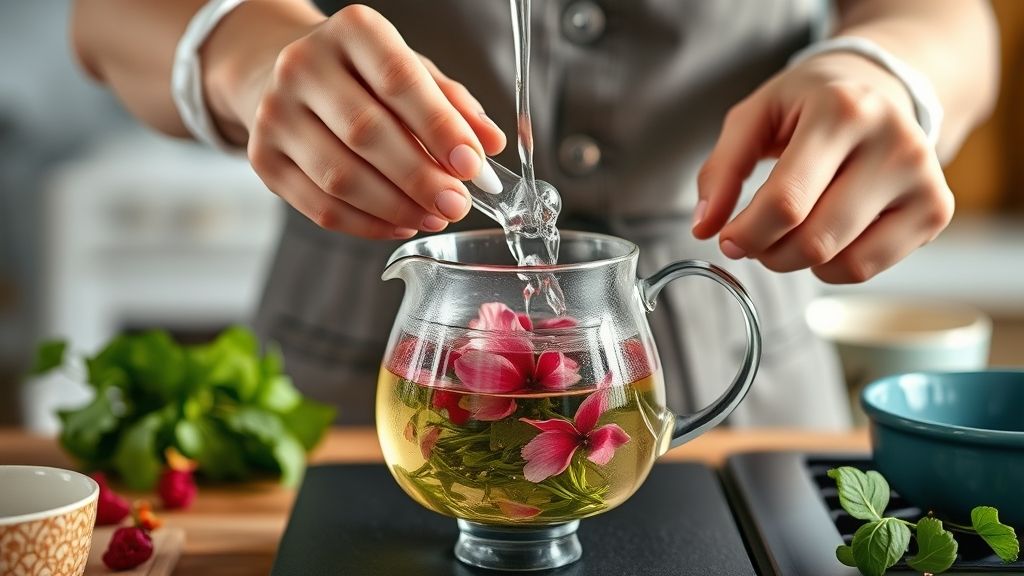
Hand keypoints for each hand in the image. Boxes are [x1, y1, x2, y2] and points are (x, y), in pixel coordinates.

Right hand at [206, 4, 505, 238]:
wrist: (277, 72)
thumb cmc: (360, 74)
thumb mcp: (411, 70)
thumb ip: (452, 105)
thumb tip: (490, 145)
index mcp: (351, 32)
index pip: (398, 80)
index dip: (439, 127)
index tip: (472, 165)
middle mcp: (303, 66)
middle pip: (366, 133)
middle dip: (420, 177)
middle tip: (457, 203)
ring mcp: (274, 114)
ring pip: (340, 176)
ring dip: (396, 206)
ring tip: (434, 215)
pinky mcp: (262, 159)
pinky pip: (319, 206)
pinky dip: (367, 224)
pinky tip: (400, 223)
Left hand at [692, 52, 953, 282]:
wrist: (878, 88)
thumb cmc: (808, 107)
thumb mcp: (755, 117)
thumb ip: (720, 169)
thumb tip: (704, 228)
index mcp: (843, 111)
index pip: (786, 202)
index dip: (746, 233)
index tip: (728, 237)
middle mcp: (894, 143)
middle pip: (814, 240)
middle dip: (767, 251)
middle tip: (753, 238)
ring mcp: (923, 179)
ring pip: (841, 262)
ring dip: (795, 262)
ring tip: (787, 233)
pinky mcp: (935, 210)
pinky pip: (866, 270)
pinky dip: (831, 267)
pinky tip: (825, 235)